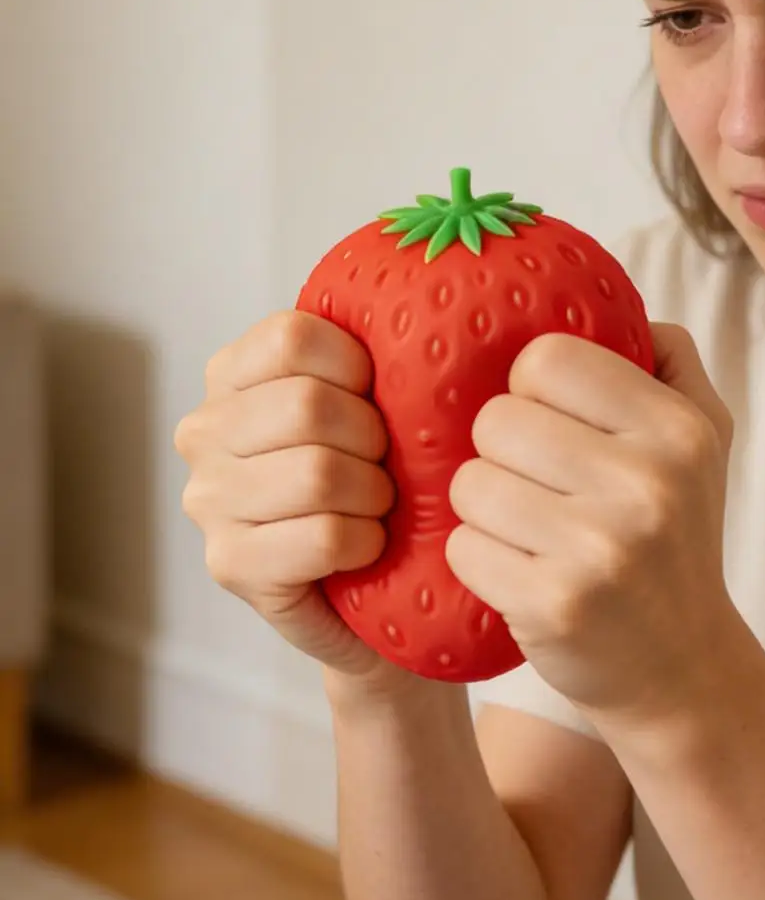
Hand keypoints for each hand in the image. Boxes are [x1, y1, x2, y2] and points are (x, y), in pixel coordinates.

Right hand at [174, 309, 413, 693]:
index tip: (377, 396)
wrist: (377, 586)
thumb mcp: (371, 398)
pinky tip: (365, 546)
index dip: (358, 366)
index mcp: (233, 373)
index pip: (292, 336)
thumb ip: (376, 351)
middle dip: (373, 438)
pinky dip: (365, 542)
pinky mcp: (228, 564)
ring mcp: (208, 500)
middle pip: (308, 405)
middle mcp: (204, 430)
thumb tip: (425, 313)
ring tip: (377, 505)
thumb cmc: (377, 473)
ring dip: (373, 494)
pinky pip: (322, 538)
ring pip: (317, 474)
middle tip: (385, 463)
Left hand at [443, 321, 737, 731]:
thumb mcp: (706, 435)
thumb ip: (668, 355)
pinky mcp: (552, 604)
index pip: (548, 359)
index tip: (549, 421)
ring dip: (481, 506)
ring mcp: (600, 547)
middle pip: (496, 420)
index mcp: (678, 428)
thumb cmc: (676, 534)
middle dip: (497, 450)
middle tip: (532, 481)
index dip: (529, 386)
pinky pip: (462, 547)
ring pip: (469, 484)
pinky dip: (475, 558)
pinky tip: (517, 570)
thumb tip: (606, 299)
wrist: (680, 665)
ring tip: (524, 527)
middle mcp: (647, 482)